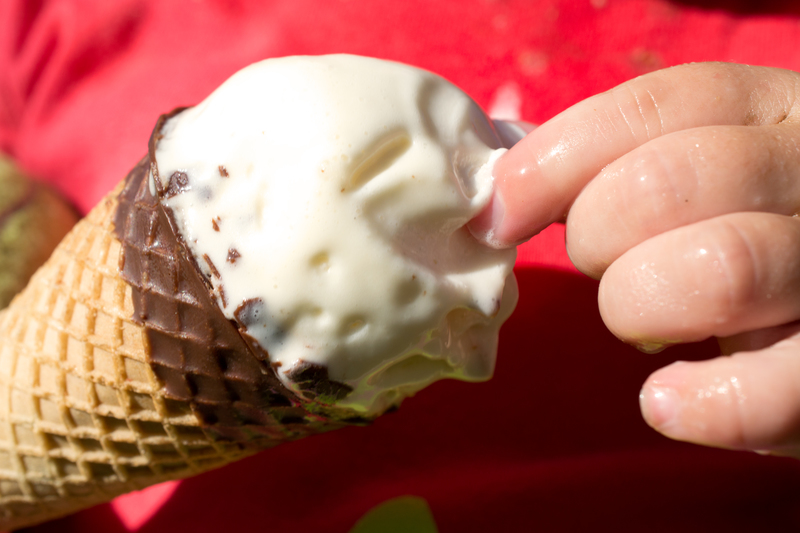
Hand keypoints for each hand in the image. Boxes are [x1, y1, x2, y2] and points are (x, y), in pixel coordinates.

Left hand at [472, 62, 799, 456]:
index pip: (653, 107)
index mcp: (768, 112)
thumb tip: (505, 180)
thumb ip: (614, 164)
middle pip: (666, 182)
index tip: (500, 215)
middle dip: (595, 237)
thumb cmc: (737, 229)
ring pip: (720, 268)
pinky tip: (664, 400)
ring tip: (642, 323)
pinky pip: (779, 385)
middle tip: (600, 268)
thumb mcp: (698, 173)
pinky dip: (705, 401)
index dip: (556, 159)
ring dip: (639, 305)